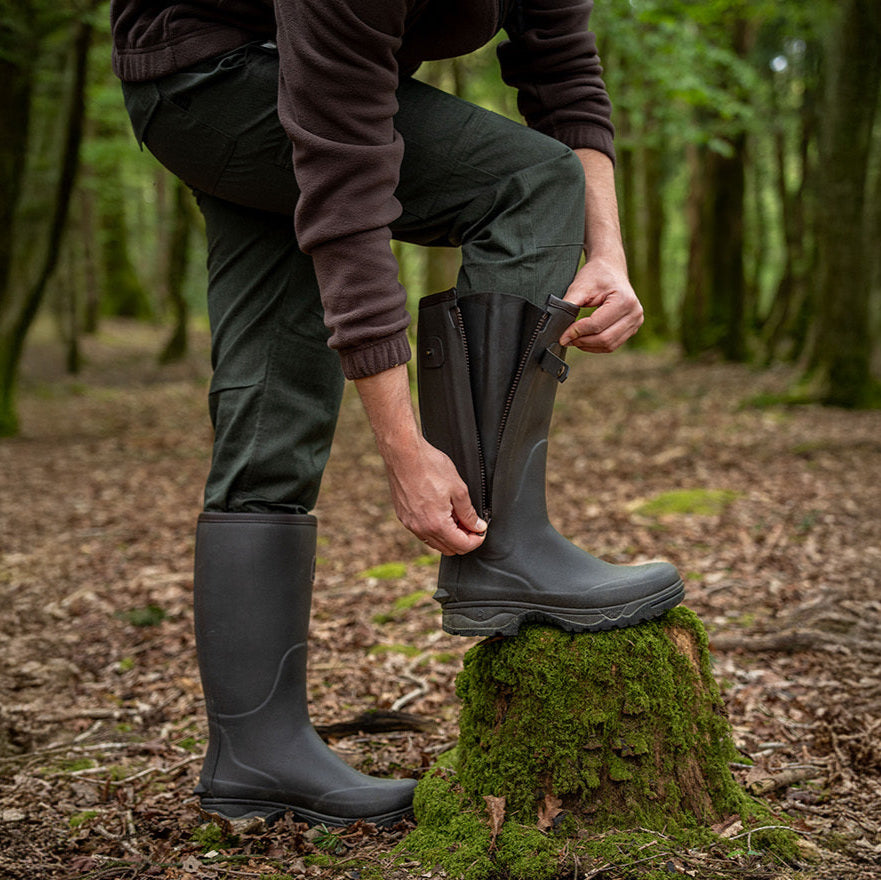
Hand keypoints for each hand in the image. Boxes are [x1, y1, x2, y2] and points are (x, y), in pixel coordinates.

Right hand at [383, 434, 486, 555]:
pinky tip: (441, 512)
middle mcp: (421, 529)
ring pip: (435, 542)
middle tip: (471, 523)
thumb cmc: (430, 467)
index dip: (476, 540)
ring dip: (449, 535)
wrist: (404, 454)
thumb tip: (477, 526)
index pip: (462, 546)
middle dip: (463, 540)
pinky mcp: (404, 517)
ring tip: (456, 516)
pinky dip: (435, 529)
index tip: (481, 530)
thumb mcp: (458, 489)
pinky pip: (423, 532)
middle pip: (449, 549)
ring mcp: (410, 524)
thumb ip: (469, 513)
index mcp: (437, 525)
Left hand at [559, 256, 643, 351]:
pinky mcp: (632, 328)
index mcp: (624, 300)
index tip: (562, 336)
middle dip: (582, 341)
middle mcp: (635, 312)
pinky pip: (613, 345)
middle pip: (604, 339)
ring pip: (609, 345)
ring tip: (574, 339)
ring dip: (589, 345)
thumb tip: (557, 327)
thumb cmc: (596, 274)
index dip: (576, 332)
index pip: (596, 325)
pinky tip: (584, 339)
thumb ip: (568, 306)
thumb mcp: (580, 287)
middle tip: (566, 339)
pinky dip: (596, 346)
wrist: (610, 268)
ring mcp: (636, 322)